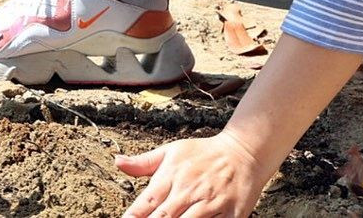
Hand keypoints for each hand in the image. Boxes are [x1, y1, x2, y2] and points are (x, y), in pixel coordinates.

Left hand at [117, 131, 268, 217]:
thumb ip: (143, 163)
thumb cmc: (204, 154)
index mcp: (171, 176)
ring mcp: (210, 204)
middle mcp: (188, 191)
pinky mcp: (231, 214)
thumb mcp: (172, 151)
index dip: (133, 216)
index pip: (146, 203)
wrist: (244, 152)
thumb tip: (118, 162)